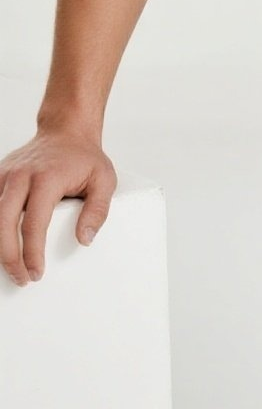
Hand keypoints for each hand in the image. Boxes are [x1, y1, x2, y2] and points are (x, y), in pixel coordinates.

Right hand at [0, 129, 116, 285]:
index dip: (32, 253)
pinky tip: (1, 243)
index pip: (34, 223)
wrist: (66, 131)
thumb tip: (84, 239)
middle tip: (20, 277)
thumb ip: (98, 210)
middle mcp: (21, 176)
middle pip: (3, 223)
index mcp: (47, 177)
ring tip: (9, 266)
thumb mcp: (104, 179)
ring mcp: (5, 175)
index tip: (36, 273)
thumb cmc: (84, 157)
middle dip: (8, 256)